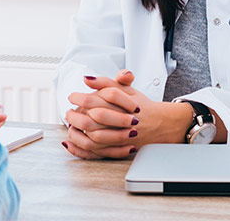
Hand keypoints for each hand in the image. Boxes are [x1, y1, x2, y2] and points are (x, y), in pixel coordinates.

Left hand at [62, 71, 193, 158]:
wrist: (161, 124)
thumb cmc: (140, 105)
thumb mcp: (126, 89)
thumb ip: (105, 82)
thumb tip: (86, 78)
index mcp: (123, 103)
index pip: (98, 98)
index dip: (81, 97)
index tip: (71, 96)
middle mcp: (124, 120)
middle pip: (96, 118)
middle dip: (77, 115)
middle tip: (68, 112)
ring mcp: (124, 136)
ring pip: (97, 136)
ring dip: (80, 132)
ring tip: (71, 125)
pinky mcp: (122, 148)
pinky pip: (100, 152)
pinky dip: (85, 148)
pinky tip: (75, 142)